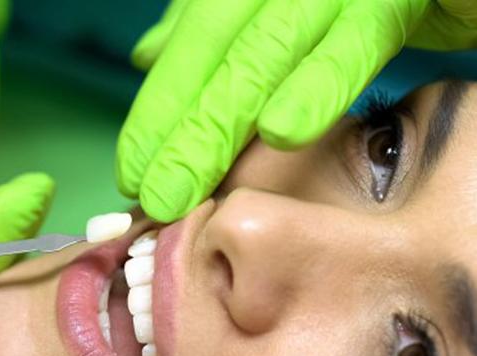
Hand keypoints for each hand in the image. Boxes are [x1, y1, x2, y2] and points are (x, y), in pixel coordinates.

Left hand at [117, 0, 476, 222]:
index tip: (134, 174)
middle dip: (176, 129)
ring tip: (180, 183)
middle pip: (215, 52)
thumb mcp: (278, 16)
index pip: (191, 47)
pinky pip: (359, 36)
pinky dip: (320, 82)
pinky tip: (283, 129)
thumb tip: (147, 54)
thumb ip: (214, 35)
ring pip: (265, 48)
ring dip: (219, 120)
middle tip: (151, 198)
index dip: (157, 111)